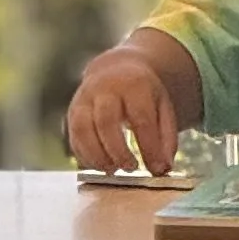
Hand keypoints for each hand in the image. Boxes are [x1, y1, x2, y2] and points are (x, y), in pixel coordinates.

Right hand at [67, 42, 183, 175]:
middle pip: (106, 121)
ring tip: (113, 170)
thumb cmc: (142, 94)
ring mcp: (84, 98)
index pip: (141, 119)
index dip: (148, 147)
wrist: (115, 69)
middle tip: (131, 168)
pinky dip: (85, 156)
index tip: (156, 168)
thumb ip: (166, 138)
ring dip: (97, 156)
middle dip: (118, 151)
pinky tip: (100, 165)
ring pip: (82, 129)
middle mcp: (105, 88)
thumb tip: (162, 169)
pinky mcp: (72, 111)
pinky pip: (74, 137)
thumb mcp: (163, 107)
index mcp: (134, 85)